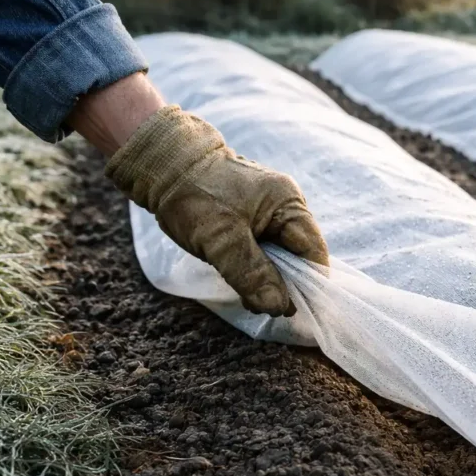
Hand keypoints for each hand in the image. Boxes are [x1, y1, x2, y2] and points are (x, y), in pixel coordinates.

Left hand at [105, 105, 327, 316]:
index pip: (313, 252)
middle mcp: (286, 206)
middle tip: (259, 304)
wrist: (162, 165)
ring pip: (279, 257)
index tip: (292, 310)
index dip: (309, 283)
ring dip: (266, 279)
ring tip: (246, 296)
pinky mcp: (252, 218)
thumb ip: (253, 274)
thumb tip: (279, 307)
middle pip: (298, 257)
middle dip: (283, 284)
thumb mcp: (222, 239)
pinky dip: (254, 268)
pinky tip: (239, 279)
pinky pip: (263, 250)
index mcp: (288, 203)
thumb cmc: (194, 196)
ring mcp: (269, 212)